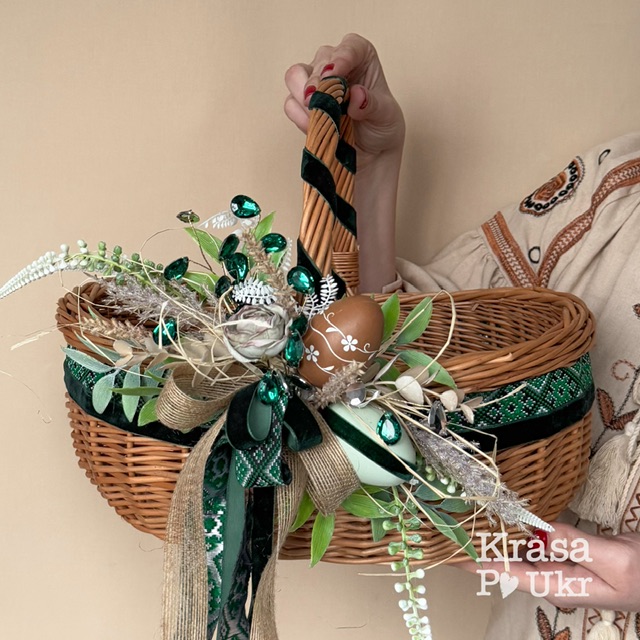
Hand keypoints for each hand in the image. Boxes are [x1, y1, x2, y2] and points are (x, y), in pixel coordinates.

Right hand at [284, 34, 404, 291]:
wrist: (369, 161)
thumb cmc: (382, 132)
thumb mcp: (387, 118)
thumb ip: (371, 105)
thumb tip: (356, 96)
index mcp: (363, 60)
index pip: (351, 46)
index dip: (341, 56)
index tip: (335, 72)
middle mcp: (337, 67)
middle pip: (319, 59)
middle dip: (319, 79)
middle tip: (321, 98)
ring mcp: (317, 87)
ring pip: (296, 77)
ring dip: (304, 95)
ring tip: (318, 115)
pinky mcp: (302, 108)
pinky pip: (291, 104)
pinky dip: (299, 116)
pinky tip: (313, 128)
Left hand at [461, 522, 639, 610]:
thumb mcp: (611, 559)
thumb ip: (573, 544)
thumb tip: (537, 530)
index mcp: (560, 586)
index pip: (508, 574)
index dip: (477, 564)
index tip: (451, 555)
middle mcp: (556, 577)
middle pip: (508, 563)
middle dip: (480, 548)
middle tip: (452, 530)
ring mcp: (564, 566)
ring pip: (522, 551)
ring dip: (498, 537)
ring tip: (471, 520)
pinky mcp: (572, 554)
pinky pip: (539, 542)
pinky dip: (522, 530)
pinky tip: (510, 518)